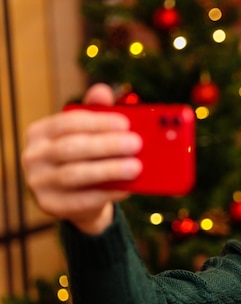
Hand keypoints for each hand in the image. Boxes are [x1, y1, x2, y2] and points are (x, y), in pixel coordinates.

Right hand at [21, 83, 141, 233]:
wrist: (76, 200)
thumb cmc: (85, 158)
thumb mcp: (88, 134)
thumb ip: (95, 113)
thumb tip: (103, 90)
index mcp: (40, 132)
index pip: (68, 123)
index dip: (98, 122)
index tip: (126, 123)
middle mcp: (33, 156)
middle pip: (72, 148)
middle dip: (107, 145)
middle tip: (136, 144)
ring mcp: (38, 182)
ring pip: (75, 174)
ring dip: (109, 170)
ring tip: (136, 167)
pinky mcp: (51, 205)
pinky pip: (82, 198)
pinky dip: (108, 192)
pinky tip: (128, 187)